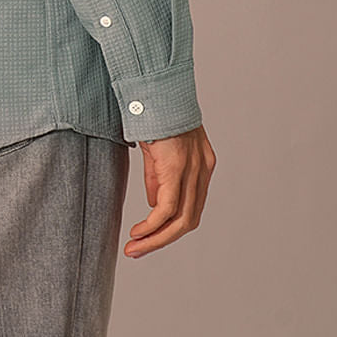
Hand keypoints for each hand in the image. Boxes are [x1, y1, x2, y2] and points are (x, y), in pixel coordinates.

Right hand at [123, 123, 215, 258]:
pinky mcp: (175, 168)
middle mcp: (202, 169)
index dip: (172, 225)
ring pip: (180, 221)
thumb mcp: (157, 148)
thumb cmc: (151, 110)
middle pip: (189, 219)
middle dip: (163, 239)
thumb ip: (158, 176)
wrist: (151, 86)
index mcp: (201, 162)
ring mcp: (191, 170)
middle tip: (138, 250)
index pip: (192, 205)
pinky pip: (166, 210)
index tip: (150, 235)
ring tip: (134, 248)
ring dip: (156, 239)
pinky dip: (152, 227)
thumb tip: (154, 205)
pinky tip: (137, 233)